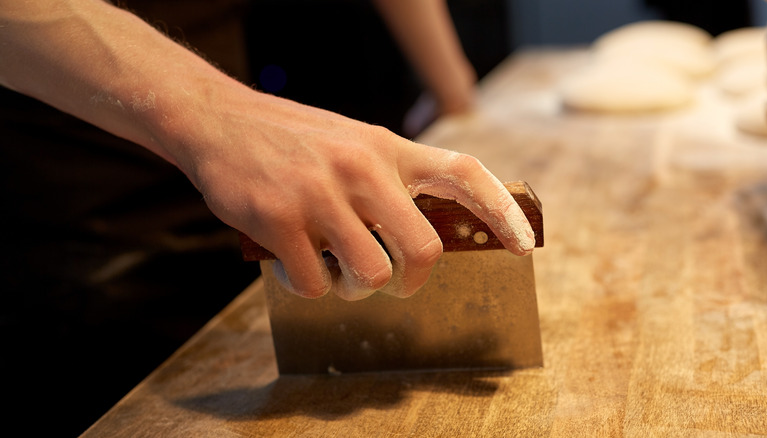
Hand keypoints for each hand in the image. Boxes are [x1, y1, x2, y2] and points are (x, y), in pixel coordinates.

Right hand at [176, 90, 533, 300]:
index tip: (523, 244)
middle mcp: (362, 169)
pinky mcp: (280, 221)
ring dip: (355, 289)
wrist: (217, 120)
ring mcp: (321, 195)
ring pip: (371, 276)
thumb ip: (388, 180)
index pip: (464, 173)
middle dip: (412, 282)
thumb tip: (423, 234)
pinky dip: (308, 286)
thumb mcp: (352, 142)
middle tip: (392, 284)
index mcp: (387, 148)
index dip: (502, 210)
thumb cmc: (291, 140)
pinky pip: (315, 284)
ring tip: (332, 270)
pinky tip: (292, 263)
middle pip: (424, 249)